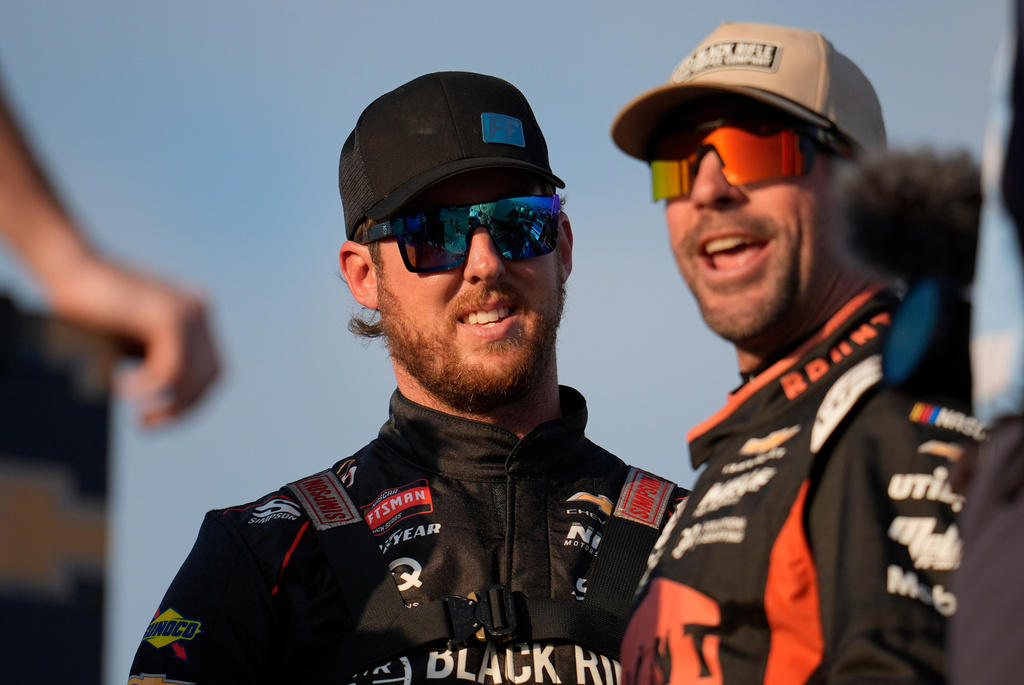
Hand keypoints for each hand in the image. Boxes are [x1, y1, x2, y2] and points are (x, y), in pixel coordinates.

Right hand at [50, 253, 220, 426]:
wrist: (69, 267)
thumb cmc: (91, 306)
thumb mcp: (134, 340)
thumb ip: (155, 361)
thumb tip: (166, 408)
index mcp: (196, 318)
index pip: (211, 372)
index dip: (191, 402)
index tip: (162, 419)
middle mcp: (199, 313)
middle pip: (209, 378)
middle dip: (182, 409)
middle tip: (147, 424)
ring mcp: (188, 312)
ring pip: (192, 377)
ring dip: (168, 405)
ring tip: (140, 415)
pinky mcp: (168, 316)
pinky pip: (171, 369)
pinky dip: (147, 387)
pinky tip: (121, 387)